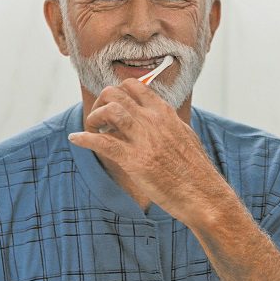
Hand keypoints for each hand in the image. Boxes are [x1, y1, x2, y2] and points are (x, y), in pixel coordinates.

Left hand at [68, 78, 228, 221]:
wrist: (203, 194)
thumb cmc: (195, 170)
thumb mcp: (185, 136)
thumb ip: (168, 123)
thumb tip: (158, 116)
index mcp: (165, 113)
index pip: (134, 86)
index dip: (117, 92)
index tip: (112, 105)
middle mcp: (153, 120)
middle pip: (116, 93)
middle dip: (101, 102)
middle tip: (98, 118)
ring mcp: (144, 139)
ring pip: (109, 110)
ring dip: (93, 117)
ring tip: (92, 128)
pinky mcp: (135, 161)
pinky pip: (102, 143)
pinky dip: (84, 139)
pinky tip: (76, 139)